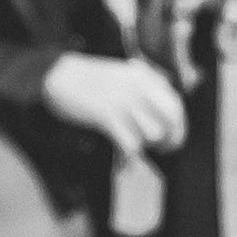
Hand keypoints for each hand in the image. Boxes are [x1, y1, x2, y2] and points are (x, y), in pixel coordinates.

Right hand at [41, 52, 187, 156]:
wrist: (57, 75)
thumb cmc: (88, 78)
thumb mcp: (122, 74)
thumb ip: (145, 84)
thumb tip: (166, 104)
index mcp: (143, 76)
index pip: (177, 103)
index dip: (179, 126)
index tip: (172, 137)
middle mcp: (138, 87)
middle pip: (172, 119)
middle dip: (171, 139)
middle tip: (160, 149)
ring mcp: (124, 101)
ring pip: (153, 134)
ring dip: (145, 146)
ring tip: (133, 149)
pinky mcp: (108, 116)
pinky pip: (131, 145)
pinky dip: (128, 160)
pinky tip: (122, 163)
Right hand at [137, 0, 236, 86]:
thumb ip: (233, 31)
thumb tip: (226, 60)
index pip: (175, 32)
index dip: (180, 61)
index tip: (192, 82)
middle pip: (154, 39)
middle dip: (169, 66)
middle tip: (193, 81)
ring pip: (142, 35)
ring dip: (158, 58)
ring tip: (185, 68)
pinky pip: (139, 26)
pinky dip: (152, 44)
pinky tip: (173, 53)